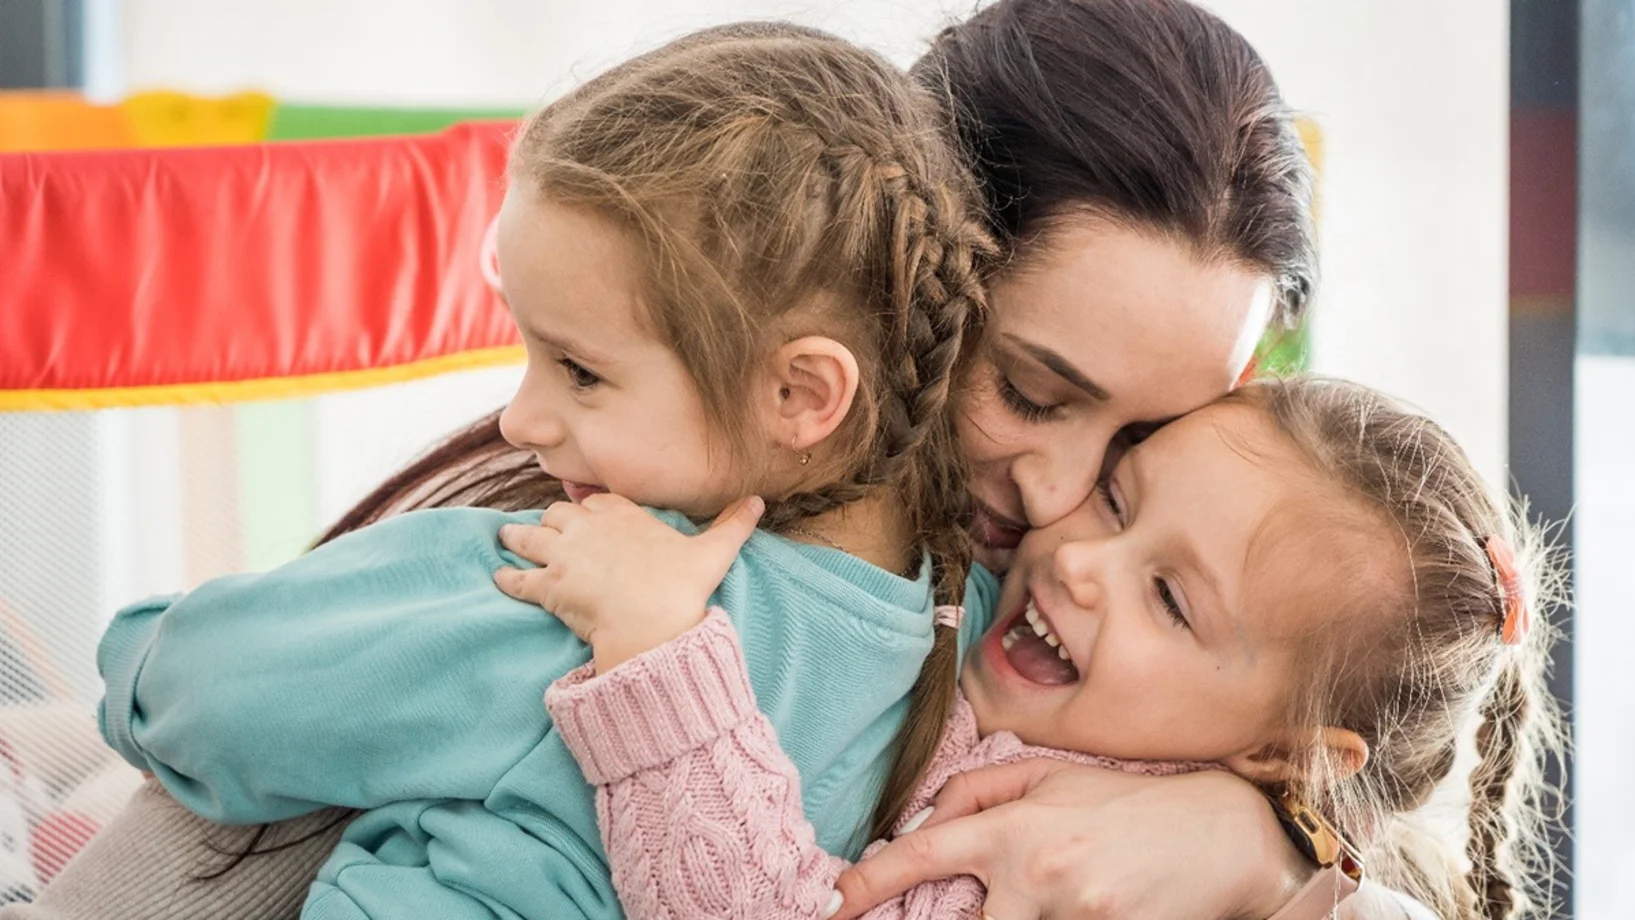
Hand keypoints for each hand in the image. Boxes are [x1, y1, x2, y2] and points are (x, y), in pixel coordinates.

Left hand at [494, 493, 763, 671]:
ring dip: (516, 540)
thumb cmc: (679, 587)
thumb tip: (758, 501)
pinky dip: (506, 578)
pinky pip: (518, 578)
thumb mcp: (711, 552)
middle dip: (550, 523)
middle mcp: (587, 526)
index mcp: (621, 514)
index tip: (584, 515)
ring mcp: (564, 555)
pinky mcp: (548, 586)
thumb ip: (732, 524)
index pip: (595, 501)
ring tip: (506, 540)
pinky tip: (498, 578)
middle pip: (557, 515)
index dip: (588, 509)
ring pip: (528, 538)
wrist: (650, 622)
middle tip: (541, 530)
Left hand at [831, 760, 1307, 919]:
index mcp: (1014, 829)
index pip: (921, 855)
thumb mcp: (1051, 777)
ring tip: (1064, 888)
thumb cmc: (1130, 805)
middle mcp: (1035, 877)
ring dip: (1019, 918)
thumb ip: (978, 793)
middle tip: (1001, 895)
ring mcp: (1072, 918)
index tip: (833, 903)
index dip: (867, 883)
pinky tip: (1088, 902)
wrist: (1227, 838)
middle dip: (966, 918)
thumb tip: (918, 821)